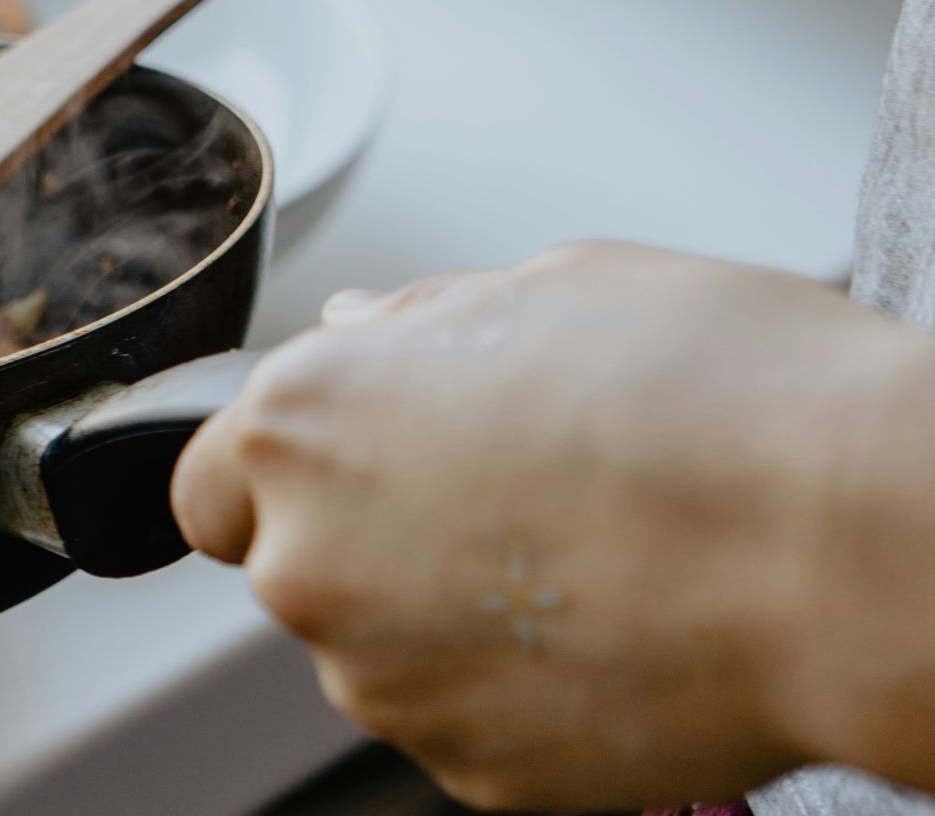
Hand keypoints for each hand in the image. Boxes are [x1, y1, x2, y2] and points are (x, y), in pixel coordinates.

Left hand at [172, 243, 926, 809]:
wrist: (846, 546)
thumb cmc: (717, 396)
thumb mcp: (553, 287)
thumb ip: (421, 323)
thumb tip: (367, 332)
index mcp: (304, 423)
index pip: (208, 481)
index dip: (278, 473)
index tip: (343, 467)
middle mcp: (310, 560)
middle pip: (296, 564)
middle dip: (372, 536)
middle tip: (506, 497)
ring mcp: (383, 680)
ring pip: (379, 647)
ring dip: (443, 614)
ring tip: (583, 558)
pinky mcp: (467, 767)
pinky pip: (460, 717)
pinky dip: (512, 687)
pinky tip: (608, 628)